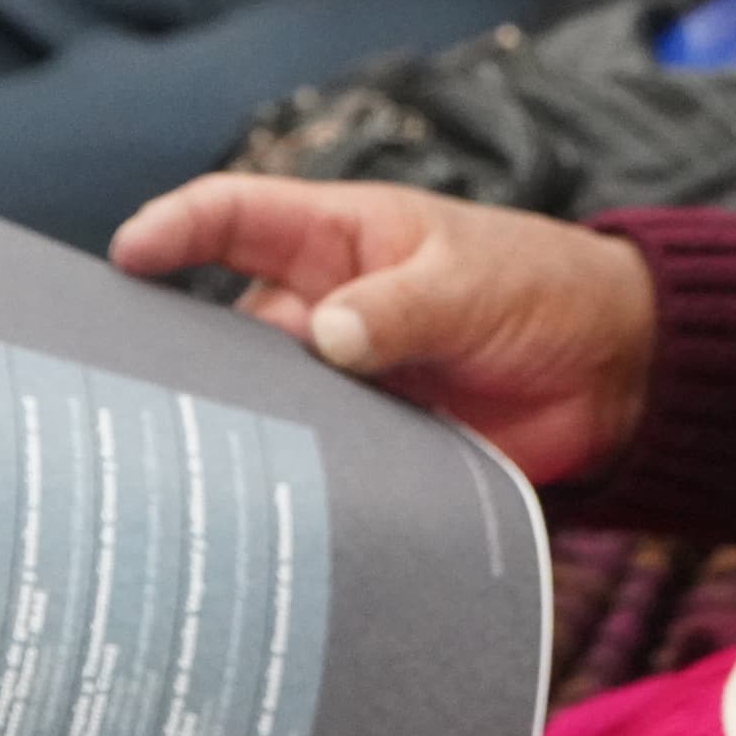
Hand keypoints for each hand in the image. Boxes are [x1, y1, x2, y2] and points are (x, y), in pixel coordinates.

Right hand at [112, 177, 656, 485]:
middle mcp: (319, 309)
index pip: (234, 217)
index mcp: (336, 240)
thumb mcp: (469, 283)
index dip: (175, 228)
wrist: (611, 373)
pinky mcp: (365, 443)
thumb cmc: (538, 290)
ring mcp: (337, 380)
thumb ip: (400, 307)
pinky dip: (283, 486)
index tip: (128, 254)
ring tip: (176, 471)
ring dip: (230, 431)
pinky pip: (307, 463)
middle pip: (221, 326)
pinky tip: (252, 519)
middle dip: (175, 353)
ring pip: (256, 404)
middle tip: (123, 392)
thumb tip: (327, 335)